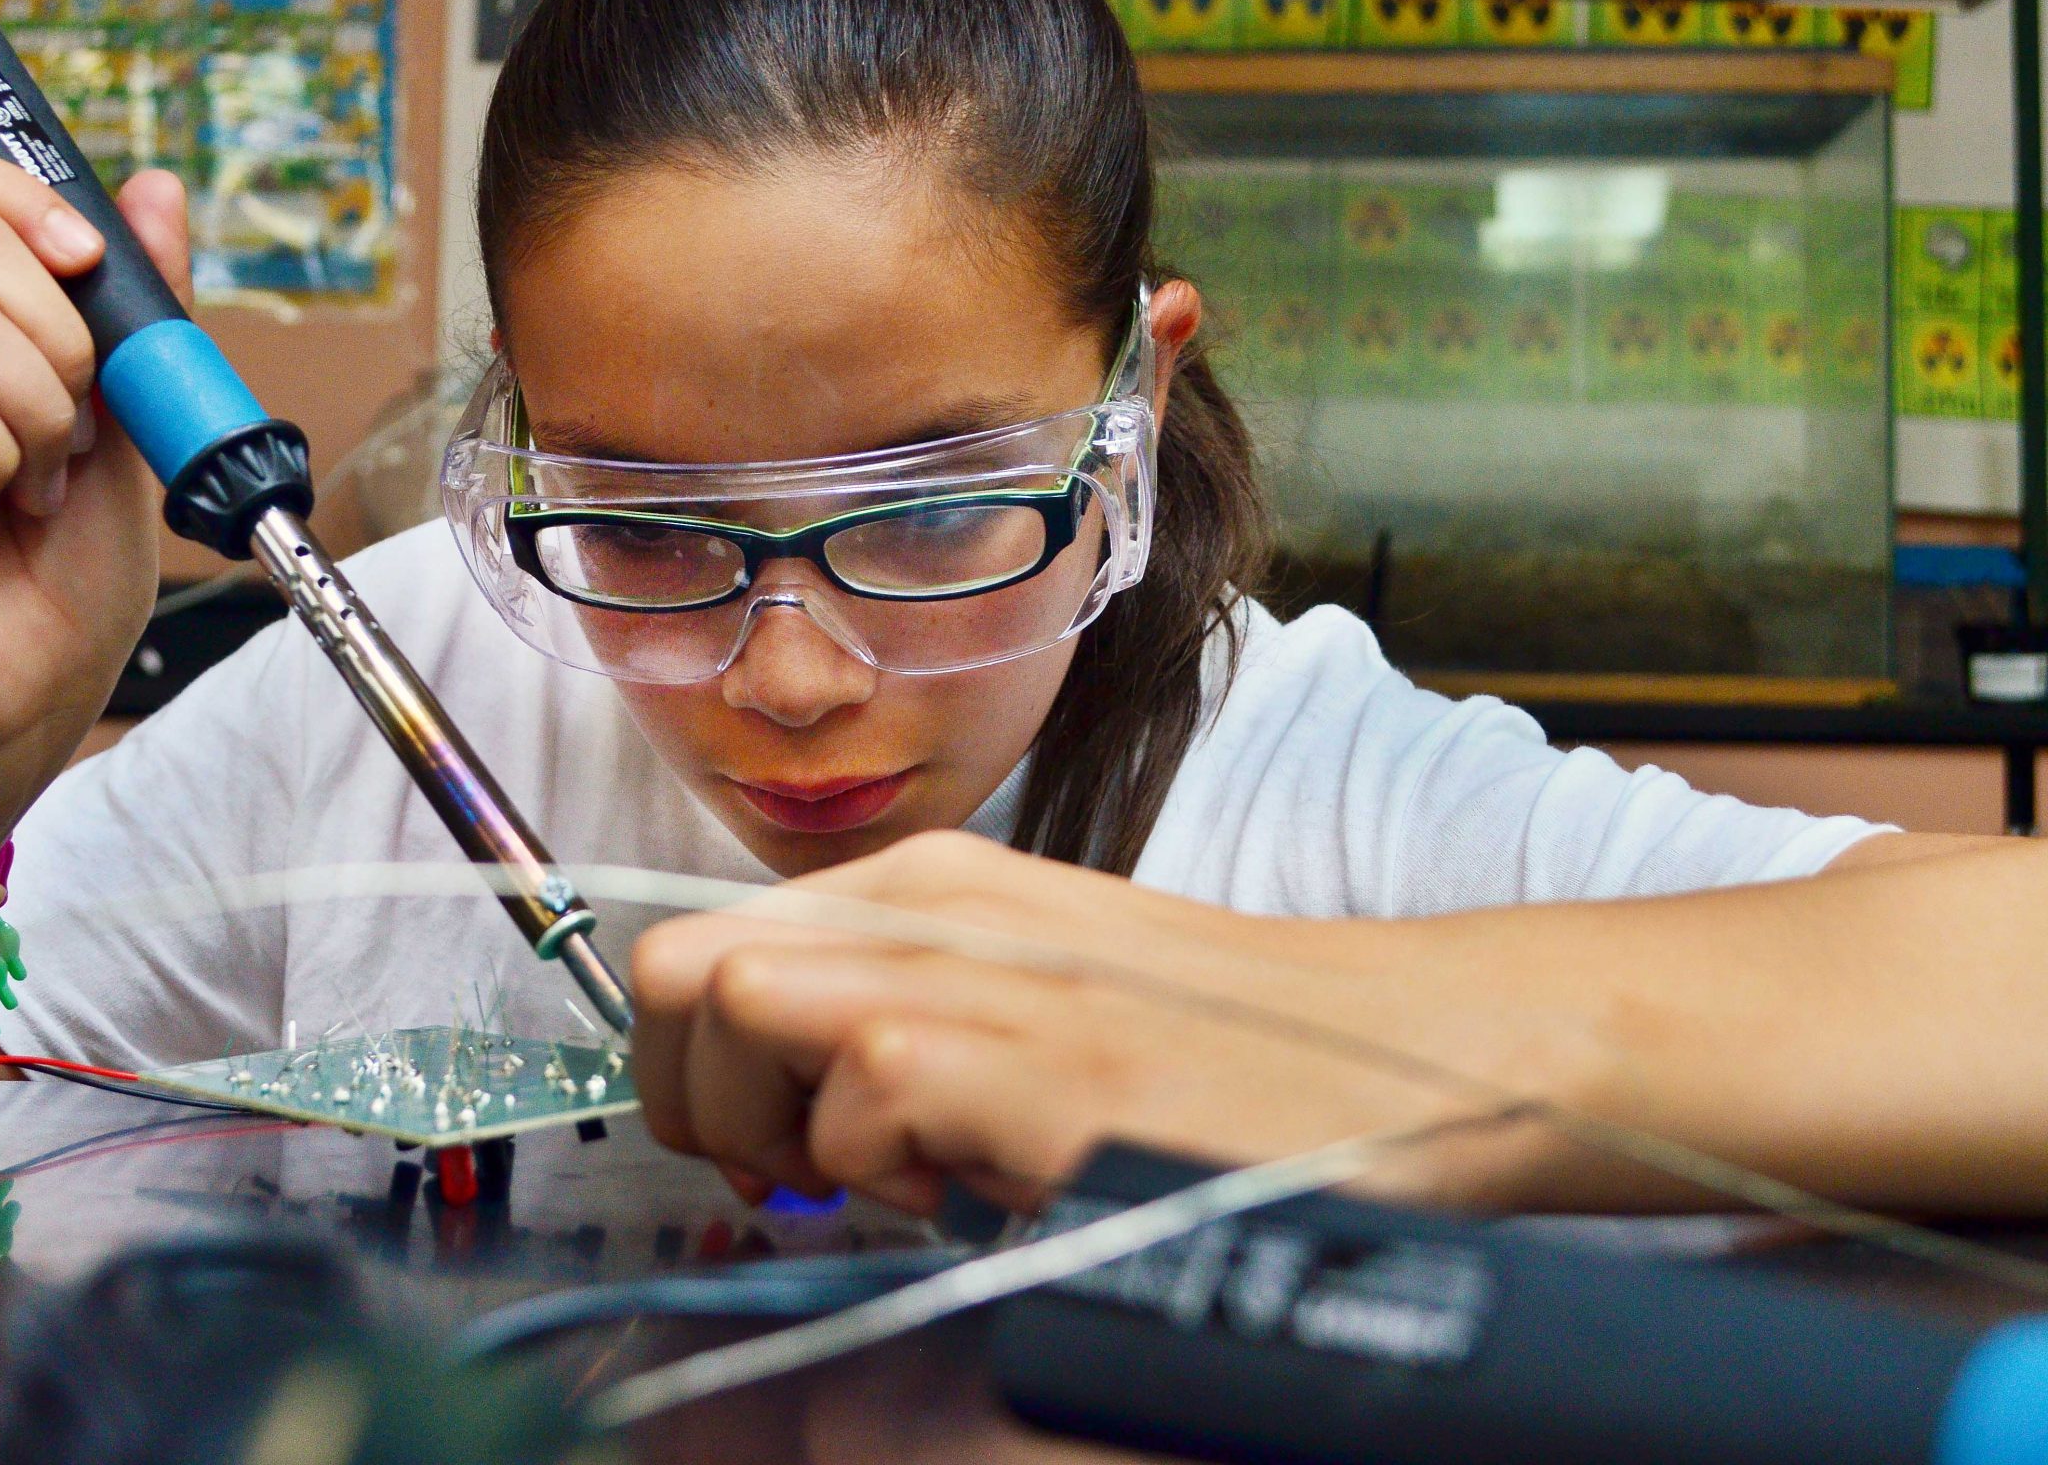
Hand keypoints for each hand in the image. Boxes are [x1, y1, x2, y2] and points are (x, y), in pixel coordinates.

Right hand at [0, 149, 174, 791]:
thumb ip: (139, 304)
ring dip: (40, 415)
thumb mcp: (132, 415)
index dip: (24, 198)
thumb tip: (154, 190)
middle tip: (65, 438)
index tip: (90, 263)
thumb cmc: (67, 570)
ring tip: (29, 486)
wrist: (33, 692)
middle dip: (68, 344)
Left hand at [631, 833, 1579, 1217]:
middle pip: (676, 964)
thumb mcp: (1023, 992)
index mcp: (925, 885)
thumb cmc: (1207, 1046)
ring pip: (735, 1003)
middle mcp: (934, 904)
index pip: (693, 943)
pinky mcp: (1038, 1059)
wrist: (1396, 1052)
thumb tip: (759, 1093)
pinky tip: (976, 1186)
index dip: (684, 1060)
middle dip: (689, 1089)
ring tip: (892, 1173)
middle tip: (789, 1163)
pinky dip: (883, 1173)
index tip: (756, 1134)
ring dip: (775, 1123)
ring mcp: (982, 971)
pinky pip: (862, 1098)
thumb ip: (886, 1013)